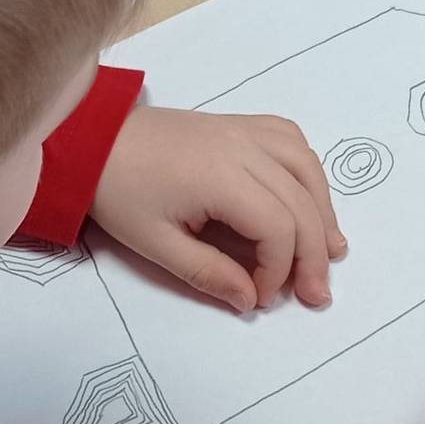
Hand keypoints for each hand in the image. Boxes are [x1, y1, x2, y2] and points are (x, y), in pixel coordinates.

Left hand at [91, 106, 347, 313]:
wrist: (93, 139)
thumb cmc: (118, 192)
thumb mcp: (154, 243)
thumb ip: (207, 273)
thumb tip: (250, 300)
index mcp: (220, 177)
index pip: (277, 227)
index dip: (279, 269)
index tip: (260, 296)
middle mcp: (243, 147)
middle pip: (301, 203)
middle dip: (313, 254)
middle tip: (316, 294)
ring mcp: (244, 131)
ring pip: (307, 169)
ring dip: (323, 212)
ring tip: (331, 251)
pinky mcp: (240, 124)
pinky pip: (291, 141)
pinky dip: (308, 173)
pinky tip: (309, 199)